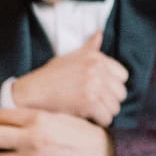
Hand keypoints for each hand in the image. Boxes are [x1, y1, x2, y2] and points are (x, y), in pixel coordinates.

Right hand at [7, 31, 128, 126]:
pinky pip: (107, 117)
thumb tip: (100, 33)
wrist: (32, 92)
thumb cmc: (51, 76)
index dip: (113, 86)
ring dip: (105, 113)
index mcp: (96, 58)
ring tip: (92, 112)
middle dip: (110, 101)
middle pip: (121, 93)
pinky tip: (88, 119)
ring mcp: (94, 85)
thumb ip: (89, 48)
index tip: (102, 91)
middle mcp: (97, 69)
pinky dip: (99, 122)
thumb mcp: (70, 57)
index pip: (123, 75)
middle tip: (96, 105)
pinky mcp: (89, 102)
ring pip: (115, 107)